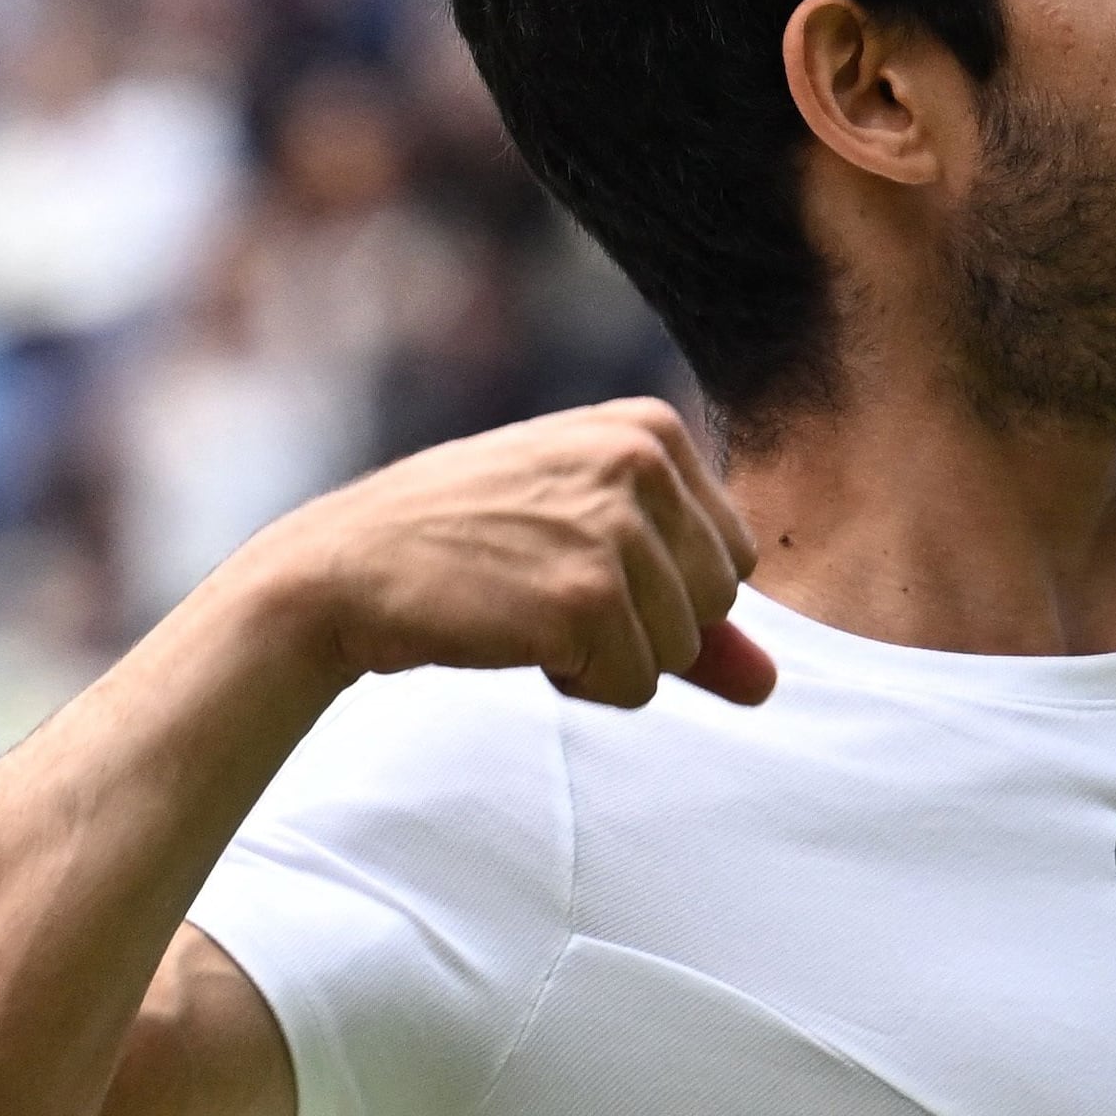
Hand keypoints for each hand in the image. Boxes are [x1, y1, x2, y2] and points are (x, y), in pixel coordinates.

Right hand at [255, 398, 775, 710]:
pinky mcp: (587, 598)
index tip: (575, 560)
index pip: (732, 556)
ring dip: (608, 658)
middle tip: (546, 588)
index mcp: (650, 428)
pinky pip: (636, 687)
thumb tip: (768, 685)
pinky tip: (516, 637)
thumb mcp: (583, 541)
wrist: (347, 567)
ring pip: (680, 651)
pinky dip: (579, 685)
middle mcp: (643, 462)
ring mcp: (616, 528)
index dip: (661, 588)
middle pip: (717, 604)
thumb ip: (686, 606)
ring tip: (525, 606)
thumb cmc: (464, 546)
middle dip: (644, 625)